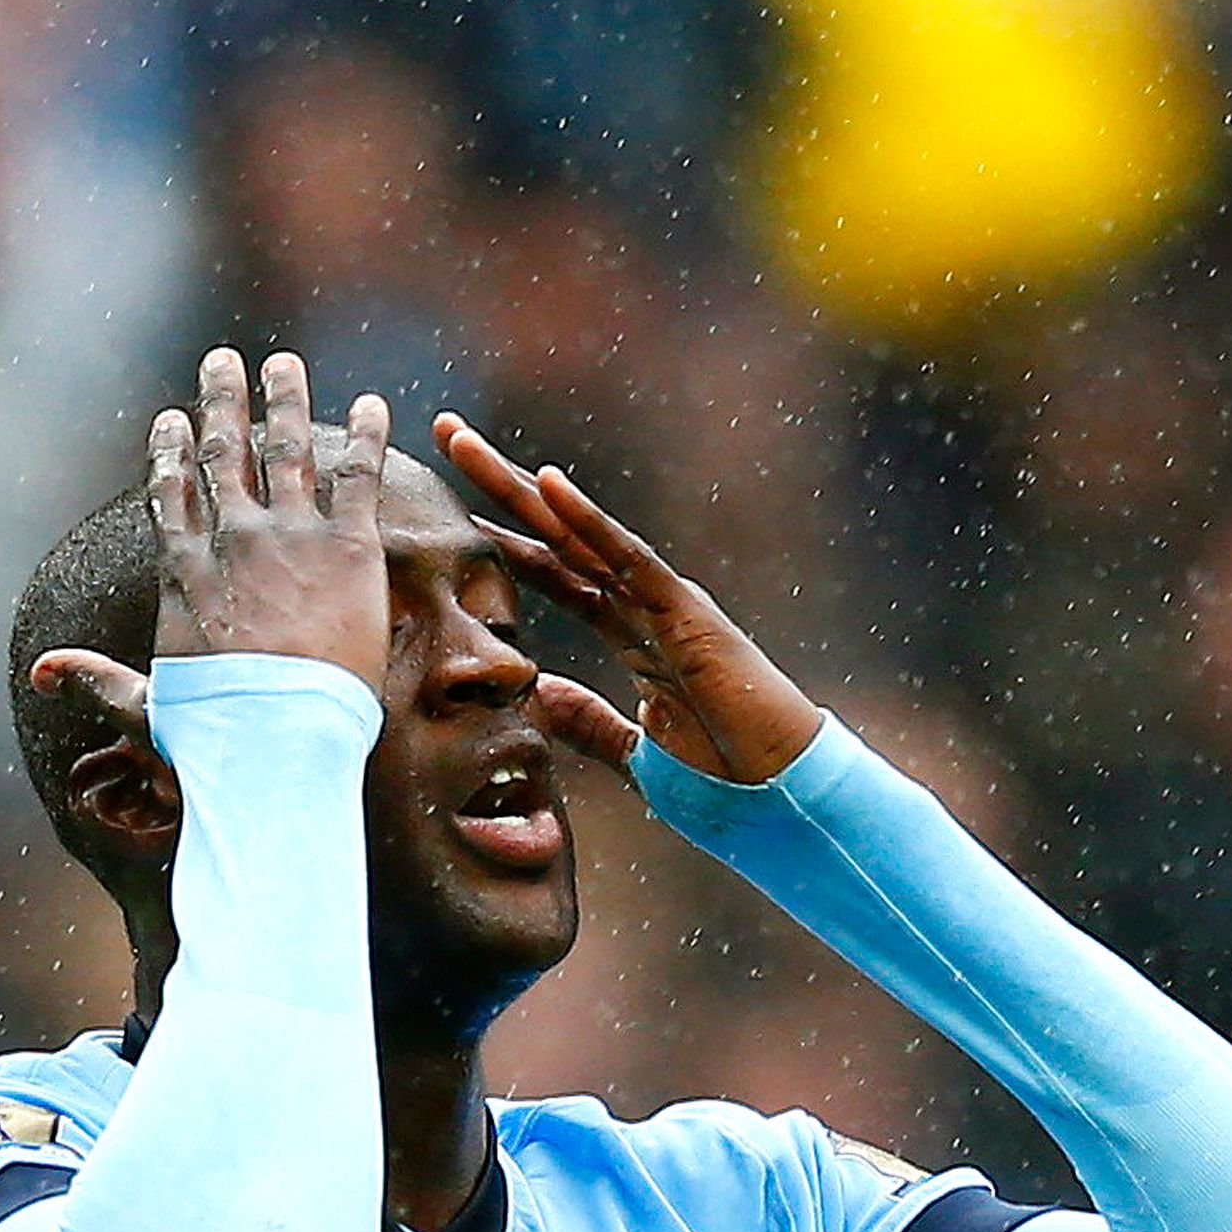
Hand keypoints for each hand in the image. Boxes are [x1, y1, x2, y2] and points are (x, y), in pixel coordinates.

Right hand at [31, 348, 393, 734]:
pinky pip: (359, 475)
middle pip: (224, 454)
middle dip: (222, 402)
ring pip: (286, 448)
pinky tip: (375, 403)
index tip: (172, 418)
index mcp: (183, 571)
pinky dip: (367, 435)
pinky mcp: (349, 548)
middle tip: (224, 361)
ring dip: (287, 399)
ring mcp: (291, 537)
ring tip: (285, 364)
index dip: (169, 451)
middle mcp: (232, 540)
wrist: (279, 739)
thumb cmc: (214, 735)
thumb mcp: (144, 708)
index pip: (170, 495)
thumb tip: (42, 673)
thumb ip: (98, 681)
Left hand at [435, 412, 823, 785]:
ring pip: (579, 533)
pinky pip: (628, 559)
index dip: (504, 539)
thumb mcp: (636, 751)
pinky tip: (546, 484)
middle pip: (558, 535)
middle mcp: (645, 605)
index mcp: (634, 633)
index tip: (451, 508)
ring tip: (462, 442)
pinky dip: (588, 521)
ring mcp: (666, 603)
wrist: (785, 799)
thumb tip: (539, 693)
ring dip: (520, 486)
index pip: (555, 574)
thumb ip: (589, 721)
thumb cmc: (729, 779)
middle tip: (445, 432)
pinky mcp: (688, 613)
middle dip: (500, 486)